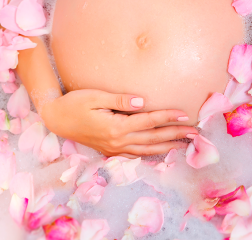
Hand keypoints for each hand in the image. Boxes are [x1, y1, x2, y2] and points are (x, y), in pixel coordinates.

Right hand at [40, 89, 196, 157]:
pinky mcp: (109, 150)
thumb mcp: (94, 96)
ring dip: (167, 147)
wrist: (56, 119)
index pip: (148, 121)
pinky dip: (150, 154)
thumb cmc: (73, 103)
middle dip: (175, 134)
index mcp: (115, 126)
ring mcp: (113, 148)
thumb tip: (141, 101)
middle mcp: (117, 141)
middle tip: (195, 132)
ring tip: (184, 144)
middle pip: (152, 138)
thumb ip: (118, 99)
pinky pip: (135, 155)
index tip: (185, 114)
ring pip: (146, 150)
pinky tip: (160, 152)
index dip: (168, 117)